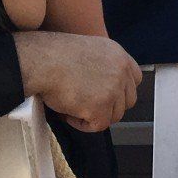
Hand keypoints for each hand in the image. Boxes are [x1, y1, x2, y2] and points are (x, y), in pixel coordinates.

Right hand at [14, 31, 141, 132]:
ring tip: (74, 107)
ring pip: (114, 115)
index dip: (120, 91)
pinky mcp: (101, 106)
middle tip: (88, 106)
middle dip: (109, 107)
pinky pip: (98, 125)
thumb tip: (103, 86)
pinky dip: (82, 124)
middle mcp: (121, 70)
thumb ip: (103, 65)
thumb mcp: (89, 51)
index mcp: (119, 55)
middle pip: (128, 100)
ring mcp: (114, 88)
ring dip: (95, 116)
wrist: (43, 61)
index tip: (106, 96)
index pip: (134, 79)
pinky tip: (68, 113)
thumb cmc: (55, 56)